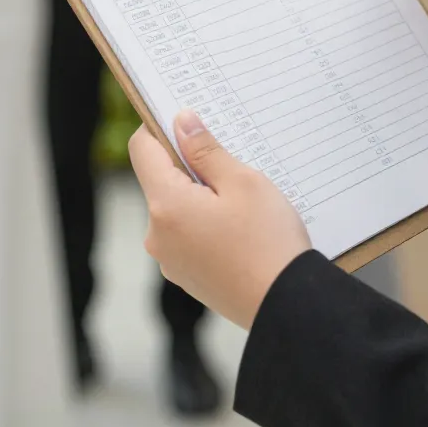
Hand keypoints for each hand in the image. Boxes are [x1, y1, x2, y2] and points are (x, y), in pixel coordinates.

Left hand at [128, 113, 312, 328]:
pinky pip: (189, 236)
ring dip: (203, 198)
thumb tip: (181, 123)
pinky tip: (242, 230)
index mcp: (166, 205)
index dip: (160, 128)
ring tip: (245, 205)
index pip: (142, 150)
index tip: (187, 121)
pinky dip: (208, 224)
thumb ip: (206, 150)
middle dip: (191, 167)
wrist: (285, 305)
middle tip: (234, 166)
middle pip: (161, 181)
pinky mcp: (187, 276)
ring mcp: (170, 260)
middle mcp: (157, 235)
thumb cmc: (268, 241)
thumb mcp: (243, 182)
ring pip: (178, 209)